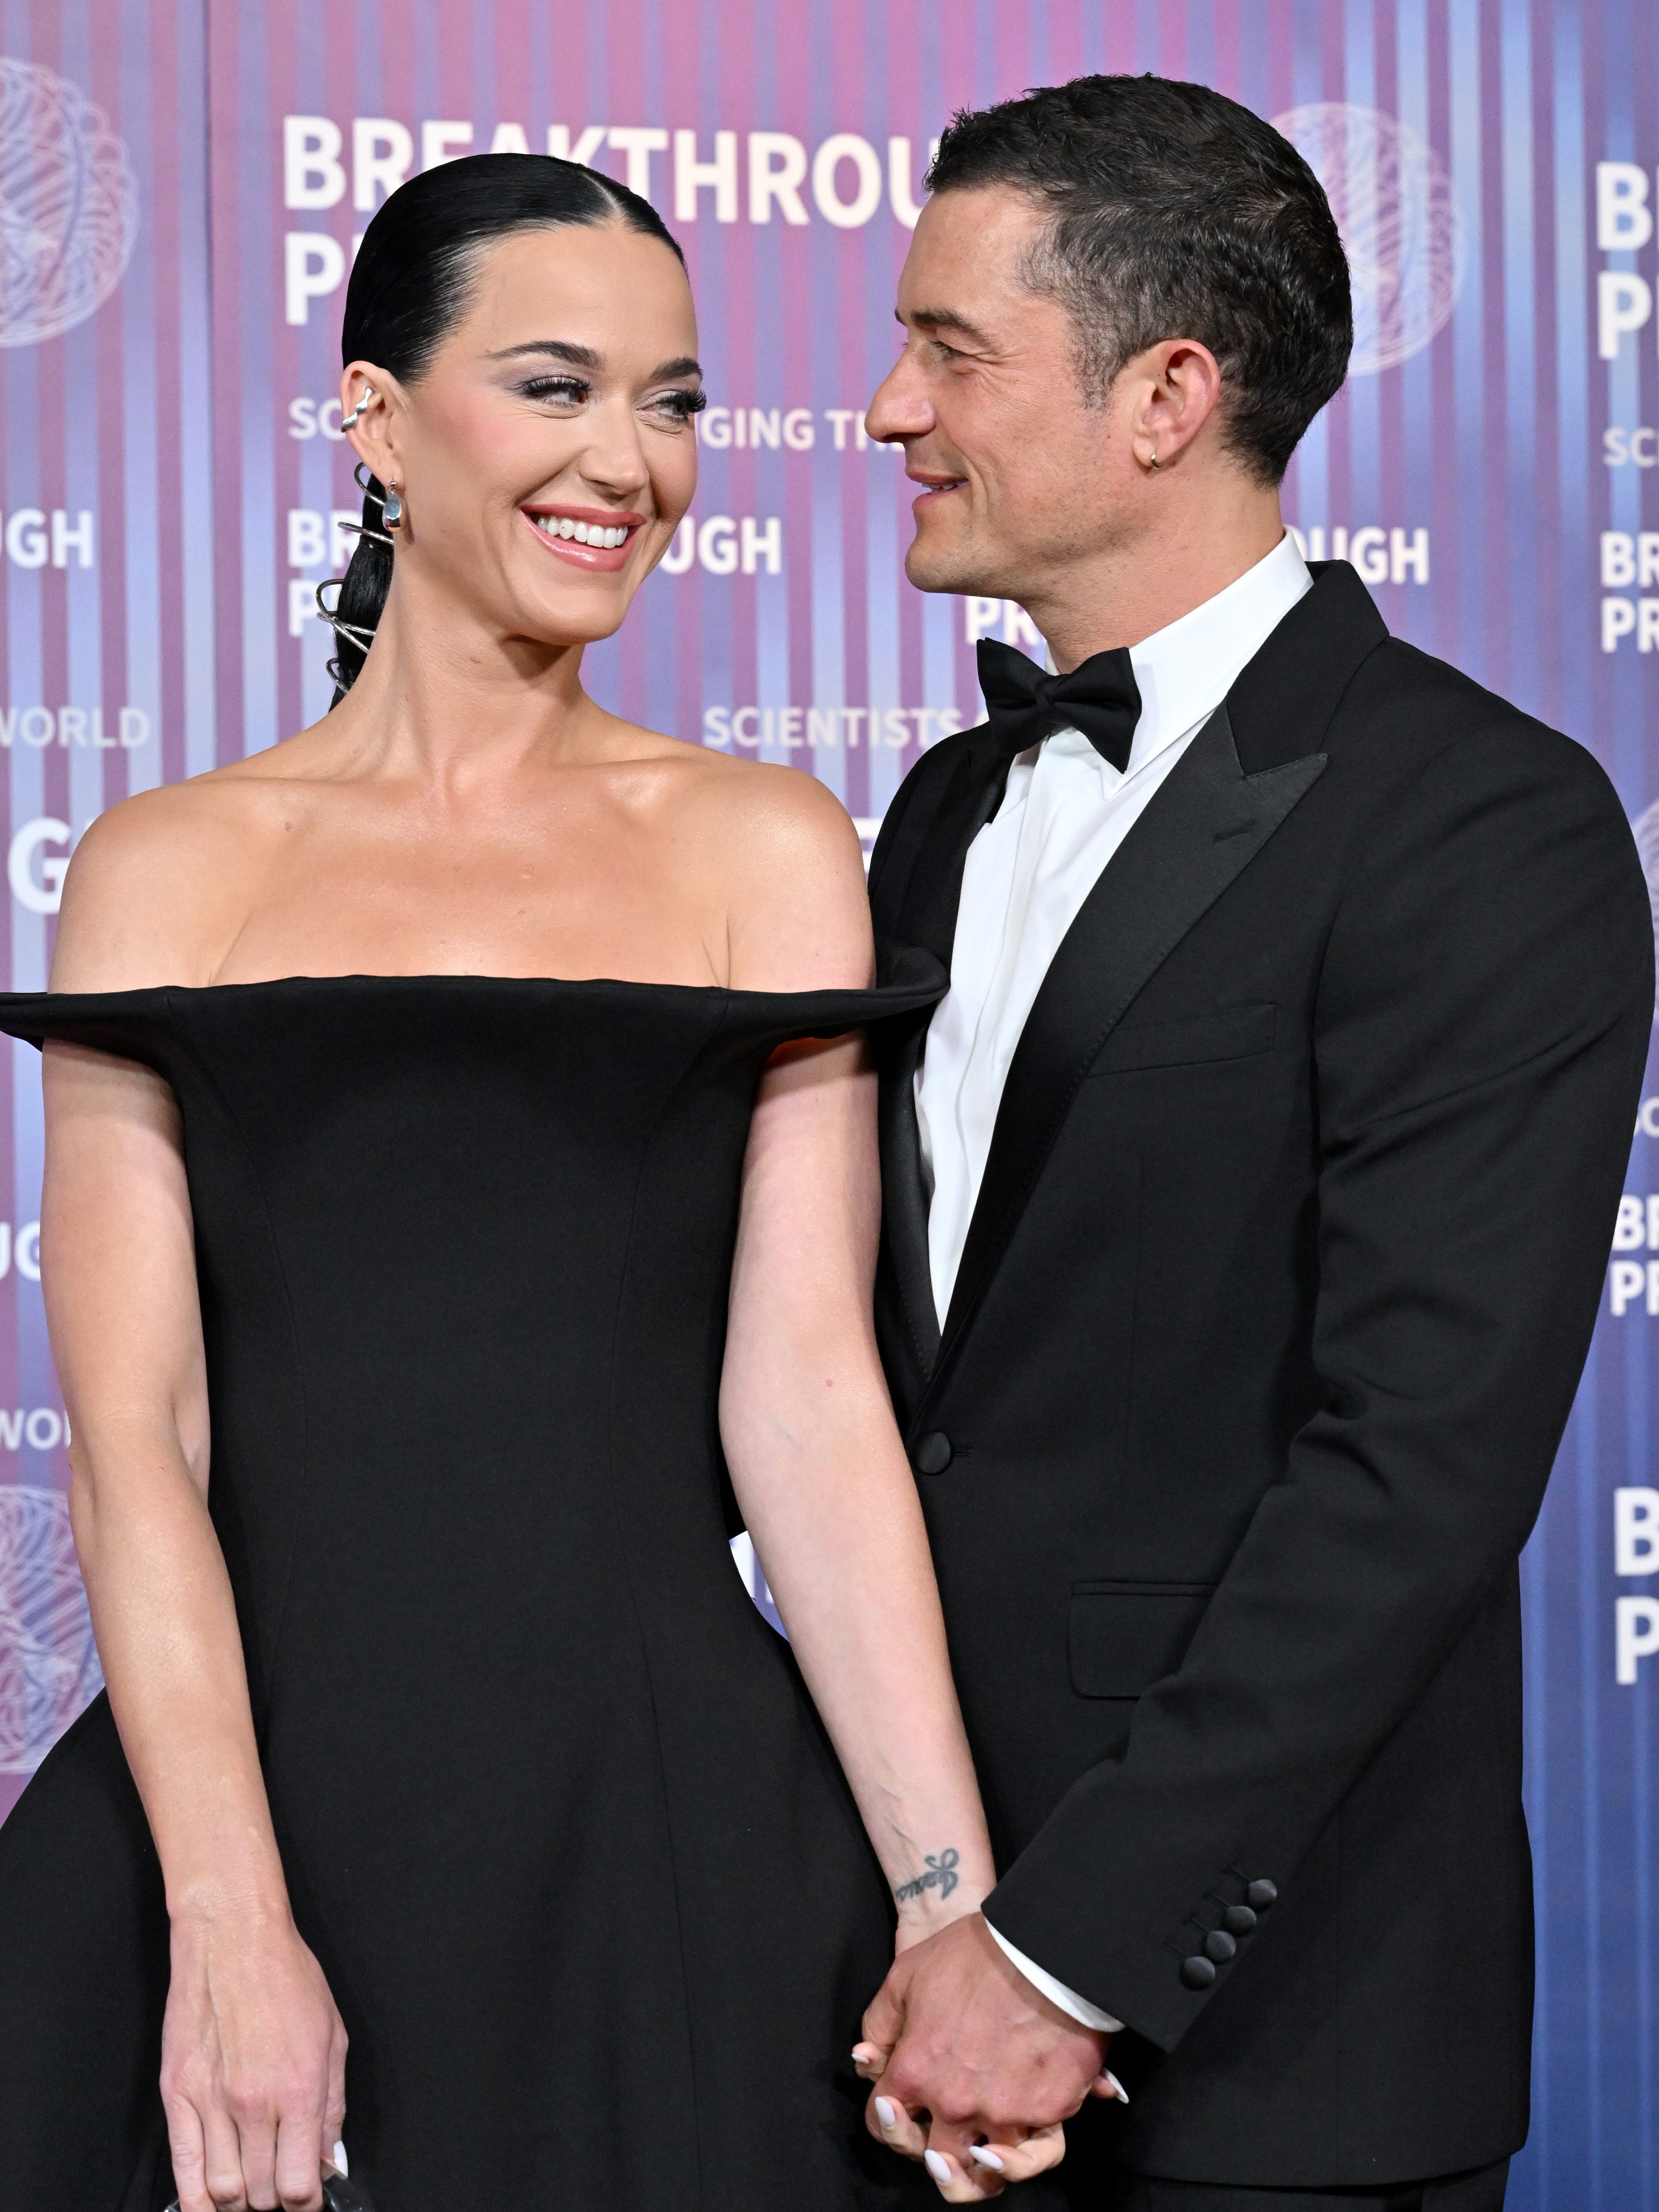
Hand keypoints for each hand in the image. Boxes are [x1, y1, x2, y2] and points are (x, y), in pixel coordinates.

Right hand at [161, 1905, 347, 2211]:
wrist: (232, 1938)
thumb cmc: (286, 1977)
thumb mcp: (332, 2035)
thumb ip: (334, 2105)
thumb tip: (330, 2158)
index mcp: (300, 2089)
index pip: (301, 2184)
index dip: (307, 2203)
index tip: (309, 2200)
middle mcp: (254, 2103)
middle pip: (262, 2193)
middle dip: (276, 2201)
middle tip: (282, 2190)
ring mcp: (211, 2102)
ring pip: (224, 2190)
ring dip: (241, 2201)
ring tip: (252, 2191)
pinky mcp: (177, 2095)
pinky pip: (183, 2170)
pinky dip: (196, 2201)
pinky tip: (209, 2204)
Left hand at [856, 1913, 1122, 2199]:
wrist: (1041, 1944)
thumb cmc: (973, 1953)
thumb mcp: (905, 1975)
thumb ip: (880, 2024)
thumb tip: (869, 2061)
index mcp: (914, 2072)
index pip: (884, 2124)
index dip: (890, 2118)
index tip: (902, 2109)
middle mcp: (955, 2103)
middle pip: (936, 2161)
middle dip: (934, 2155)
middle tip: (943, 2144)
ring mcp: (1004, 2112)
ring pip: (989, 2173)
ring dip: (984, 2170)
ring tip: (985, 2159)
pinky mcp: (1049, 2110)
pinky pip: (1038, 2146)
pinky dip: (1032, 2146)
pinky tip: (1025, 2137)